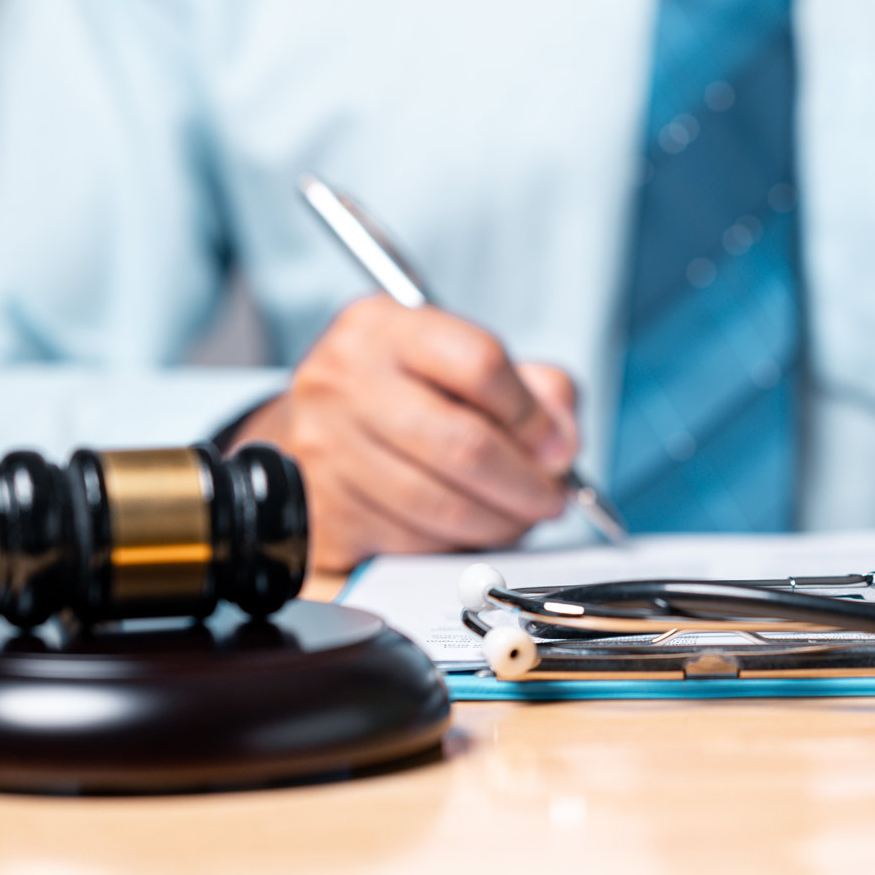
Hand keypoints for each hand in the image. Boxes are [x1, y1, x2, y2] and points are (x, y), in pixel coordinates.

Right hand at [233, 296, 578, 570]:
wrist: (313, 427)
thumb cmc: (403, 392)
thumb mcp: (462, 359)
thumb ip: (535, 388)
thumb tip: (562, 445)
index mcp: (384, 328)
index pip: (479, 364)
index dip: (533, 415)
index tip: (557, 446)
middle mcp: (342, 381)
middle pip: (463, 445)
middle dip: (525, 484)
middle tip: (551, 497)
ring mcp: (324, 449)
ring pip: (441, 506)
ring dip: (500, 523)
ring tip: (519, 517)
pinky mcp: (322, 512)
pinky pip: (411, 544)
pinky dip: (455, 546)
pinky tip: (470, 531)